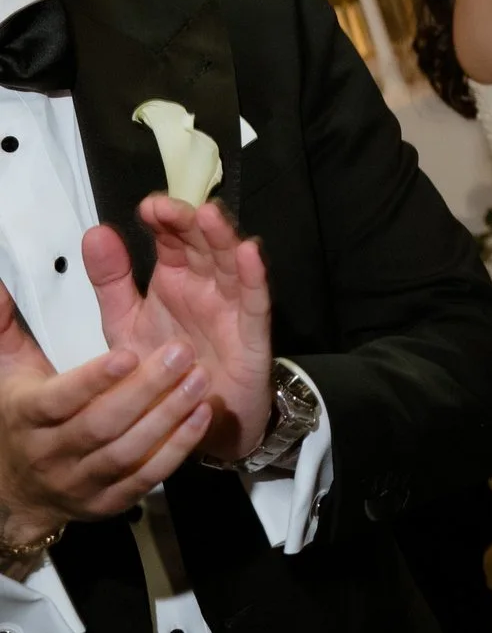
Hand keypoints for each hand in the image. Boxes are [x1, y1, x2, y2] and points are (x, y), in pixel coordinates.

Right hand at [0, 270, 212, 548]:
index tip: (128, 353)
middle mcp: (53, 454)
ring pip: (127, 453)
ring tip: (199, 380)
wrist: (16, 490)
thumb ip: (5, 326)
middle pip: (101, 425)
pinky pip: (146, 478)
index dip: (94, 380)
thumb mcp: (10, 371)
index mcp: (28, 417)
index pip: (60, 400)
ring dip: (168, 417)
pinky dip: (177, 449)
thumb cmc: (21, 419)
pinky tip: (201, 417)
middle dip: (145, 389)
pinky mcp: (109, 501)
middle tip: (181, 352)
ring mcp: (82, 482)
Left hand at [102, 207, 275, 466]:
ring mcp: (231, 308)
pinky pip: (254, 303)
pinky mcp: (251, 336)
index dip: (163, 218)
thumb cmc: (163, 369)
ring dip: (222, 238)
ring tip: (208, 215)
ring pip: (230, 265)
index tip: (147, 208)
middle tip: (166, 208)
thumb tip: (94, 232)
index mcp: (175, 278)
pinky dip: (254, 278)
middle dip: (187, 222)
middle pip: (202, 243)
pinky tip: (249, 254)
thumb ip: (111, 282)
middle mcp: (205, 286)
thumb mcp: (125, 325)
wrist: (192, 424)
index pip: (172, 237)